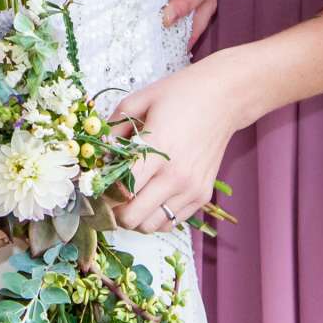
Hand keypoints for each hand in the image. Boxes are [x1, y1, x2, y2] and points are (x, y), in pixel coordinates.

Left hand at [110, 51, 252, 233]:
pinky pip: (171, 222)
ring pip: (151, 226)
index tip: (99, 183)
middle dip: (115, 209)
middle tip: (111, 194)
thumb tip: (99, 154)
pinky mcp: (202, 196)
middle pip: (133, 218)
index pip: (121, 191)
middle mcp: (176, 176)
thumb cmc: (179, 95)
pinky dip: (156, 215)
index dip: (104, 192)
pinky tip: (152, 195)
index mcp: (157, 150)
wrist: (223, 99)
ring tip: (132, 196)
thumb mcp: (138, 101)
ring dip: (136, 216)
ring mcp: (191, 189)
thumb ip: (113, 128)